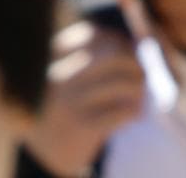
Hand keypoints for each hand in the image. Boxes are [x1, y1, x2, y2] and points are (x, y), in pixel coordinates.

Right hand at [24, 20, 144, 175]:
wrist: (44, 152)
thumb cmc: (65, 105)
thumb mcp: (67, 74)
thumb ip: (95, 56)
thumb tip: (140, 45)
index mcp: (50, 57)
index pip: (93, 34)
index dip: (117, 41)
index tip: (127, 52)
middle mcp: (57, 76)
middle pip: (112, 53)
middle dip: (134, 62)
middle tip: (141, 74)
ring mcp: (68, 101)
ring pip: (122, 82)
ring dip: (138, 88)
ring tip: (138, 96)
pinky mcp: (82, 127)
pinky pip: (123, 111)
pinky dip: (134, 111)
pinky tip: (132, 114)